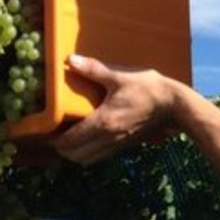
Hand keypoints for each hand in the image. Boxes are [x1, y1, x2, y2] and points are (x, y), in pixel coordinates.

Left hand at [50, 55, 179, 165]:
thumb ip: (94, 70)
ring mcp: (117, 144)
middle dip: (61, 149)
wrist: (174, 106)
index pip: (71, 141)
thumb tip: (72, 60)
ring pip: (88, 160)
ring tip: (68, 140)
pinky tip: (88, 139)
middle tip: (54, 136)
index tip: (45, 133)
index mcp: (103, 123)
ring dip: (75, 154)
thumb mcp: (120, 77)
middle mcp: (108, 138)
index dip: (55, 140)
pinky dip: (89, 153)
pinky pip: (100, 156)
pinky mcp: (125, 145)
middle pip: (76, 155)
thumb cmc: (148, 89)